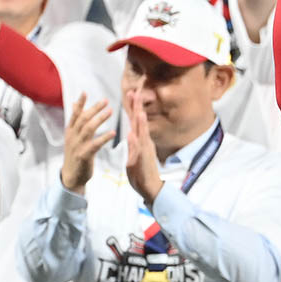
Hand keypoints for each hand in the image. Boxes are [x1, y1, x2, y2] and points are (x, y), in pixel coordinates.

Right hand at [60, 94, 114, 194]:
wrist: (71, 176)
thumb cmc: (75, 154)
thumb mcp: (72, 137)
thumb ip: (75, 121)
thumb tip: (73, 104)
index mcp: (70, 131)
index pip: (74, 114)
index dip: (79, 103)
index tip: (85, 92)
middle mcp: (73, 137)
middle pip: (83, 119)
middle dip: (94, 109)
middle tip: (106, 101)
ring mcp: (78, 146)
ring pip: (88, 129)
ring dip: (99, 119)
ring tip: (110, 111)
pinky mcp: (84, 155)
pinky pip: (95, 145)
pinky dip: (104, 138)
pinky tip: (113, 132)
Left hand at [125, 89, 163, 204]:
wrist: (150, 189)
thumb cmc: (141, 174)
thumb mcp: (134, 157)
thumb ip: (133, 145)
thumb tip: (131, 133)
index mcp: (141, 141)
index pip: (136, 121)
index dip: (133, 107)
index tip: (131, 93)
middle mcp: (144, 143)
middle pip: (140, 123)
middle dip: (137, 108)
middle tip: (135, 92)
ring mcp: (145, 152)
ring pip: (142, 134)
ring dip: (140, 123)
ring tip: (138, 110)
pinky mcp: (143, 162)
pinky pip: (138, 151)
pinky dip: (136, 142)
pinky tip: (133, 134)